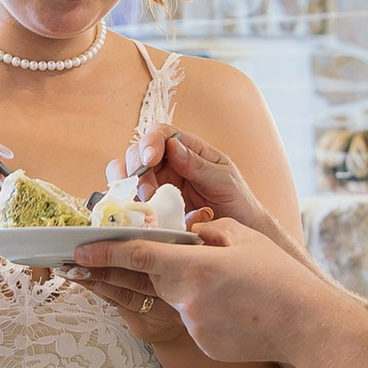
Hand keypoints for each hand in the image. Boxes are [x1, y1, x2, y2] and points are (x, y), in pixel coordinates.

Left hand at [75, 218, 332, 364]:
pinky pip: (191, 320)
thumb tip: (188, 233)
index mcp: (195, 266)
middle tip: (77, 267)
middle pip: (143, 280)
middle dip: (110, 273)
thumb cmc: (280, 277)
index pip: (139, 255)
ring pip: (172, 300)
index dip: (105, 252)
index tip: (78, 251)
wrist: (306, 326)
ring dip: (173, 289)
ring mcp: (193, 326)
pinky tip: (230, 309)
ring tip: (190, 285)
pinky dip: (200, 310)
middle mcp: (187, 299)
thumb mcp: (244, 239)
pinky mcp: (203, 346)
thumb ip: (207, 232)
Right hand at [121, 125, 297, 253]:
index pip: (161, 134)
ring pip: (126, 176)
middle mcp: (168, 165)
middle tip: (147, 193)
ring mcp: (158, 187)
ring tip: (141, 205)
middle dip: (135, 169)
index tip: (149, 159)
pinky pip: (130, 202)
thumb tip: (172, 146)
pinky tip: (133, 215)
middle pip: (136, 153)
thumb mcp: (224, 180)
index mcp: (188, 150)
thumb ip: (198, 164)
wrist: (242, 233)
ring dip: (126, 187)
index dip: (150, 142)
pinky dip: (125, 206)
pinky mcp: (151, 209)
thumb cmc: (238, 202)